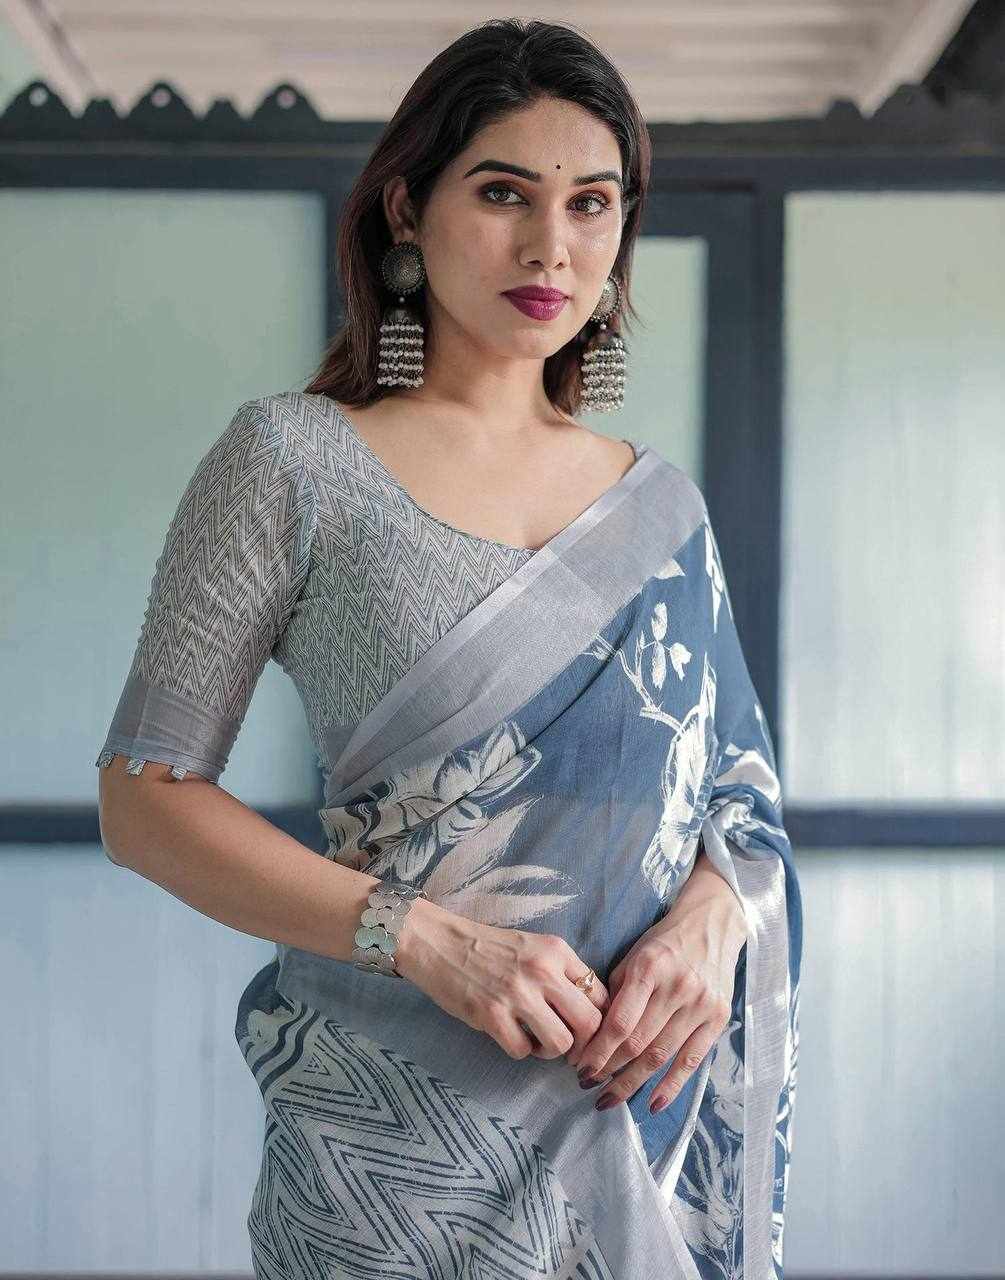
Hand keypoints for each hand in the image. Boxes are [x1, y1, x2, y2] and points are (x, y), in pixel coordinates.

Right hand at [396, 898, 610, 1060]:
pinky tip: (511, 1035)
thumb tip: (588, 1013)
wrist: (440, 943)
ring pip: (560, 1043)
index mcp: (556, 951)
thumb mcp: (534, 946)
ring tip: (537, 1041)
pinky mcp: (492, 1016)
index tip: (587, 1029)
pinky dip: (520, 1050)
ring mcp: (517, 995)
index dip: (599, 1019)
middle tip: (570, 1046)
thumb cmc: (489, 947)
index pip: (600, 994)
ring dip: (551, 1051)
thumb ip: (561, 973)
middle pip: (590, 1024)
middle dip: (584, 1044)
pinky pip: (522, 1051)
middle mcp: (542, 971)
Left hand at [566, 855, 746, 1112]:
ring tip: (610, 1100)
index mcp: (649, 968)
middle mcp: (677, 988)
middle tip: (587, 1087)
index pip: (620, 1023)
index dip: (598, 1051)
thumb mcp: (634, 955)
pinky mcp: (718, 1019)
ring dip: (632, 1084)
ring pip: (661, 1056)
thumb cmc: (664, 941)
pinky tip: (651, 1104)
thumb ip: (616, 993)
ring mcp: (701, 1005)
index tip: (579, 1069)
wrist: (712, 924)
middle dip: (609, 1071)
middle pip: (638, 1044)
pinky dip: (671, 1086)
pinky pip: (692, 1061)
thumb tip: (592, 1035)